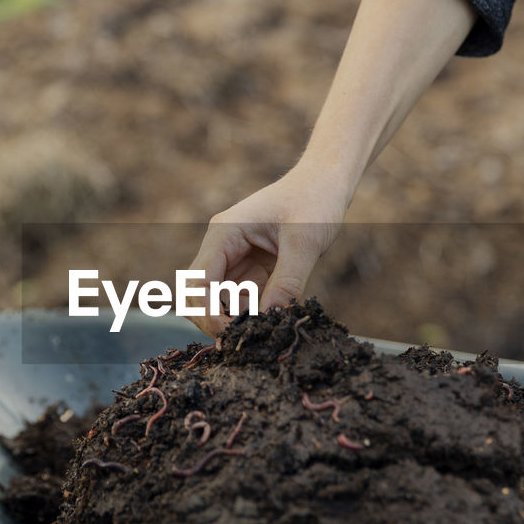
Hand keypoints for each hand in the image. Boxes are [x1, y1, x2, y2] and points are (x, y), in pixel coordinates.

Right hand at [189, 163, 350, 336]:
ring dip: (233, 319)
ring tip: (261, 332)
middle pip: (198, 294)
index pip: (198, 281)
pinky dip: (251, 313)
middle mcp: (222, 248)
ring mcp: (235, 259)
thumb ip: (288, 282)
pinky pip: (241, 299)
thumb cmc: (314, 200)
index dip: (208, 313)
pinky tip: (271, 319)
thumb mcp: (305, 242)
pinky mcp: (251, 269)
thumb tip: (271, 320)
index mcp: (224, 234)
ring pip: (217, 301)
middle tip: (241, 341)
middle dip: (213, 320)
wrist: (325, 182)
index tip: (231, 335)